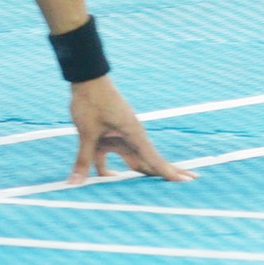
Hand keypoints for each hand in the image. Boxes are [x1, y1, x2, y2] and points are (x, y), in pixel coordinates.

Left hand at [67, 76, 193, 183]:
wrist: (85, 78)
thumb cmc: (91, 101)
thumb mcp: (87, 132)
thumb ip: (83, 159)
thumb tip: (75, 183)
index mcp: (133, 134)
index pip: (154, 158)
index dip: (169, 172)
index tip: (187, 180)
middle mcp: (130, 136)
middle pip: (149, 160)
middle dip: (165, 172)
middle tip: (188, 182)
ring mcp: (119, 135)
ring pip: (132, 159)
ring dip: (140, 172)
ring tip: (156, 186)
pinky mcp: (107, 135)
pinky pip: (111, 155)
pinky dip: (108, 168)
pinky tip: (109, 179)